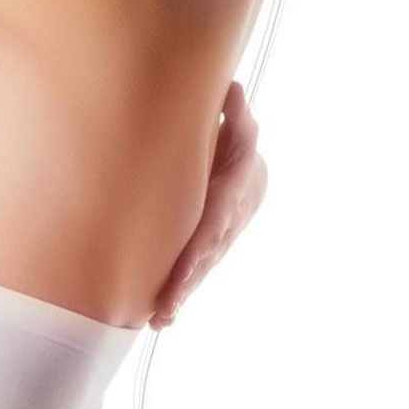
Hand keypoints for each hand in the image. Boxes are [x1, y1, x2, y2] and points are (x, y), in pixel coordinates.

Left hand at [149, 81, 267, 330]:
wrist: (250, 172)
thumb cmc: (234, 144)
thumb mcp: (238, 127)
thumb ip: (235, 114)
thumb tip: (230, 88)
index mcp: (236, 192)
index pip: (216, 223)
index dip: (201, 248)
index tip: (184, 271)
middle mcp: (230, 221)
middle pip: (207, 256)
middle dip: (187, 282)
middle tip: (164, 308)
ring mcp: (220, 239)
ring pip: (200, 270)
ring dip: (180, 296)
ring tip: (158, 320)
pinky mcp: (207, 250)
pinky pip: (193, 274)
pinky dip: (179, 297)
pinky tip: (160, 321)